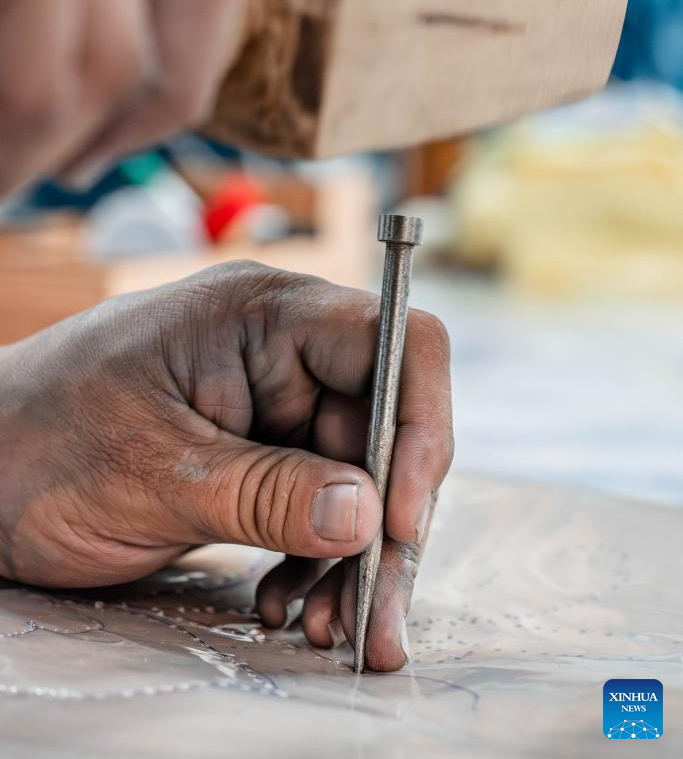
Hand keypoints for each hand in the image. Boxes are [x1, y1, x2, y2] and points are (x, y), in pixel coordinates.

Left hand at [0, 263, 452, 670]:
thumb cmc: (41, 445)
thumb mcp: (155, 473)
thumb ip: (267, 494)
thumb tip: (369, 516)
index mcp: (262, 315)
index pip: (392, 340)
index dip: (419, 425)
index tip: (398, 519)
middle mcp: (280, 349)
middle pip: (383, 423)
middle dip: (385, 523)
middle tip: (376, 618)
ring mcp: (269, 400)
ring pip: (355, 474)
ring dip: (351, 556)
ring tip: (326, 629)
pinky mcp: (256, 450)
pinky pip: (316, 500)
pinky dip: (313, 557)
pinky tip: (286, 604)